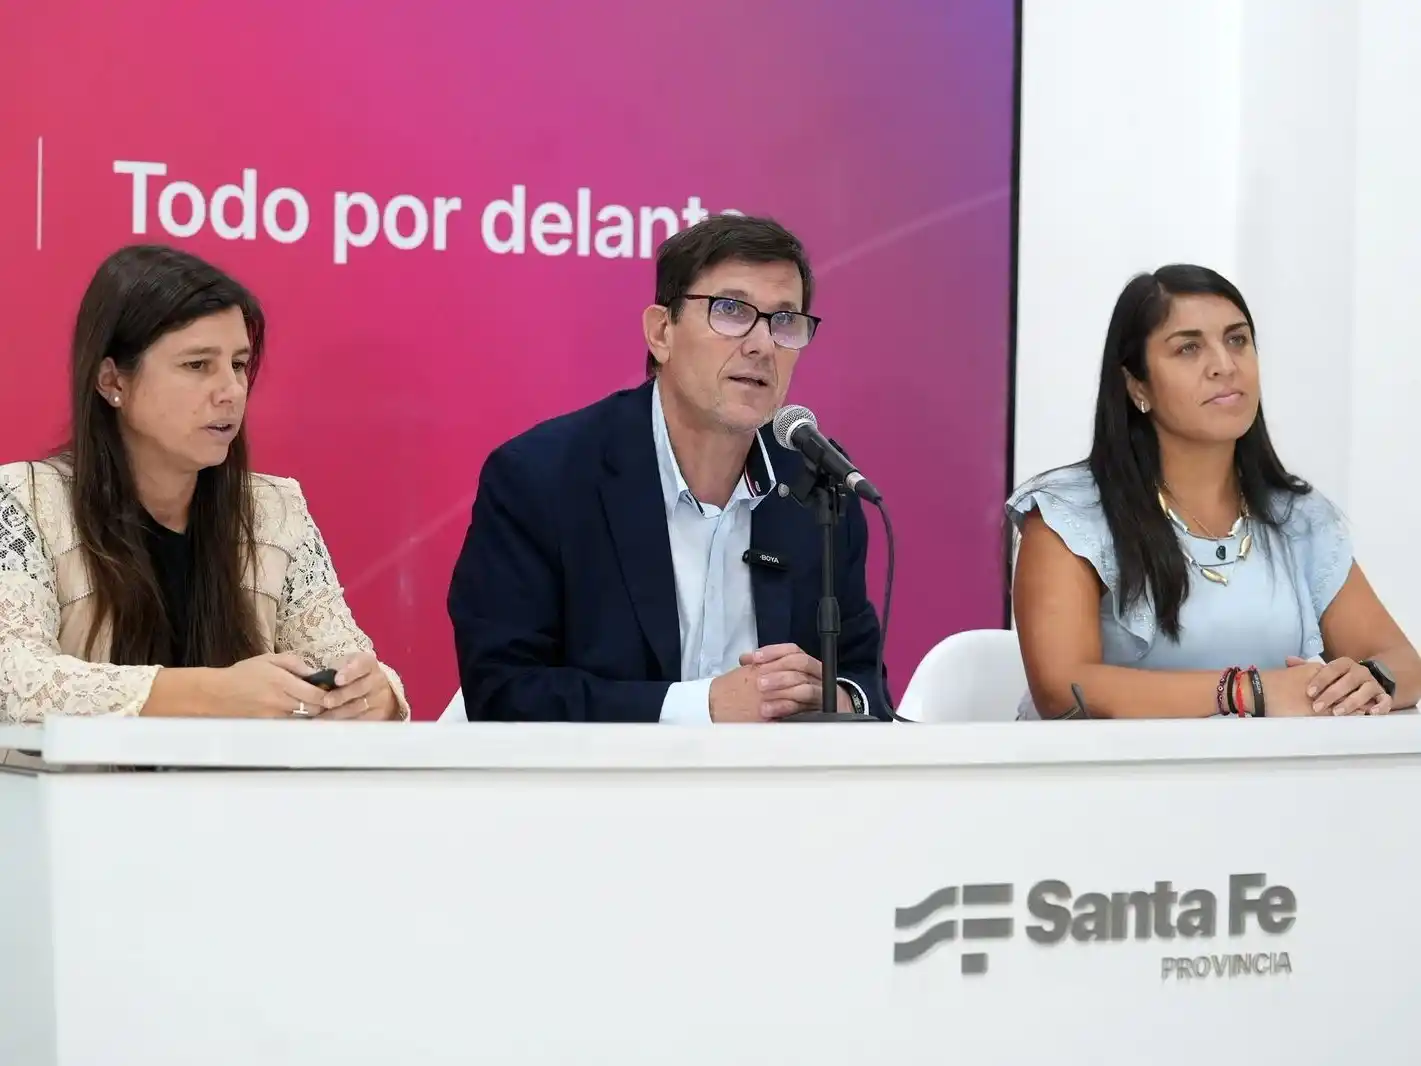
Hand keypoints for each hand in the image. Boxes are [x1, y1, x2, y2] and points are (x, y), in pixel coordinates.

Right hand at [216, 653, 334, 718]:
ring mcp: (274, 716)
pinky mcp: (268, 726)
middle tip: (326, 698)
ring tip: (314, 705)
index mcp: (282, 682)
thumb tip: (315, 673)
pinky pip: (290, 724)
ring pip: (303, 719)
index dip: (328, 695)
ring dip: (311, 714)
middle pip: (313, 710)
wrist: (216, 693)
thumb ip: (295, 663)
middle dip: (322, 705)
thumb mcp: (270, 659)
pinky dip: (298, 719)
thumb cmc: (243, 673)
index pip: (316, 695)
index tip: (333, 691)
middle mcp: (280, 701)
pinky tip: (298, 712)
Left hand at [317, 652, 401, 719]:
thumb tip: (309, 682)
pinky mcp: (379, 715)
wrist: (377, 690)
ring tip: (322, 717)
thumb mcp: (346, 666)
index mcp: (367, 664)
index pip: (362, 664)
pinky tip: (332, 725)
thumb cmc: (354, 677)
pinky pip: (361, 720)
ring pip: (359, 707)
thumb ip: (332, 671)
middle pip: (359, 688)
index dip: (350, 672)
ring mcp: (379, 698)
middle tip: (326, 702)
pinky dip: (346, 723)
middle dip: (341, 696)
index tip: (337, 679)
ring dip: (339, 712)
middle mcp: (376, 680)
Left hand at [737, 643, 850, 717]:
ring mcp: (823, 693)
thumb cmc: (804, 695)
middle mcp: (818, 675)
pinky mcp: (824, 710)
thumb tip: (744, 658)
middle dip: (777, 671)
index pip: (793, 650)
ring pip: (805, 688)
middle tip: (758, 682)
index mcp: (808, 664)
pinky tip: (770, 712)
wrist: (836, 713)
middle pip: (801, 664)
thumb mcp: (786, 678)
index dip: (773, 652)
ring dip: (782, 691)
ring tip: (762, 699)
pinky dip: (785, 709)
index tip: (754, 658)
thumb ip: (768, 668)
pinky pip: (804, 709)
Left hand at [1286, 655, 1391, 715]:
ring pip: (1364, 691)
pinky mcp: (1382, 695)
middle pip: (1347, 681)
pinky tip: (1370, 713)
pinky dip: (1380, 706)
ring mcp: (1372, 683)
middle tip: (1317, 707)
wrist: (1366, 680)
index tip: (1309, 692)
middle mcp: (1360, 671)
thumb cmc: (1339, 679)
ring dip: (1351, 702)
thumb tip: (1288, 660)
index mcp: (1344, 664)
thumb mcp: (1326, 672)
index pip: (1332, 669)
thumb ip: (1308, 668)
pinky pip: (1385, 700)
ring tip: (1337, 713)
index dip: (1320, 680)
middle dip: (1331, 694)